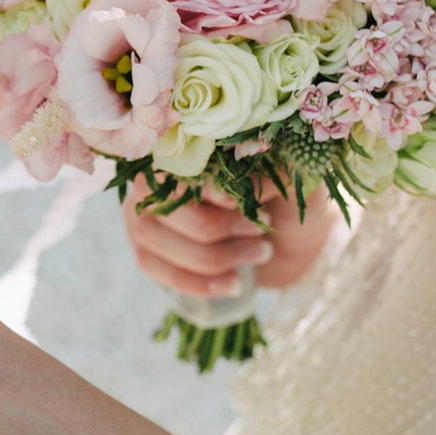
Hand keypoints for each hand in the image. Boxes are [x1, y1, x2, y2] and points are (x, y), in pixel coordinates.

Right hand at [121, 177, 338, 297]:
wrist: (291, 240)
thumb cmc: (286, 201)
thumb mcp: (290, 182)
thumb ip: (267, 174)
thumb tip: (235, 186)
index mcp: (184, 149)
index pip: (173, 166)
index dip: (203, 188)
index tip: (239, 203)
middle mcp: (151, 180)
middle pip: (165, 208)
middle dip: (219, 228)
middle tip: (259, 231)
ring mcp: (144, 216)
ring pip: (156, 241)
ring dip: (214, 257)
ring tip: (258, 254)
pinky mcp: (148, 252)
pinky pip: (153, 269)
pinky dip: (196, 283)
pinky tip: (233, 285)